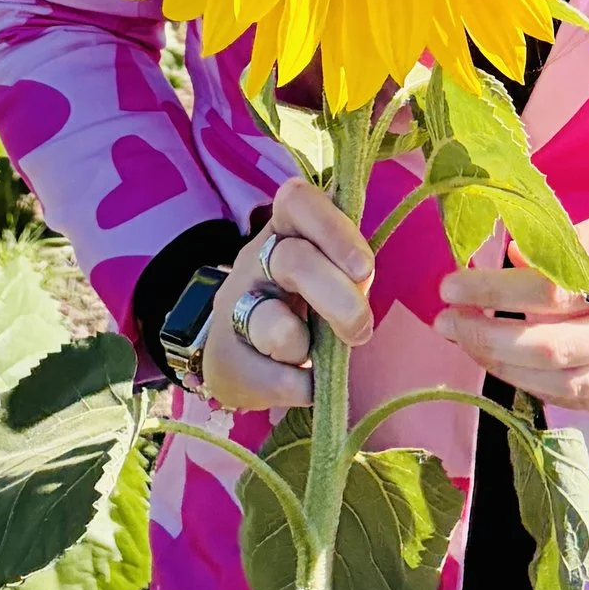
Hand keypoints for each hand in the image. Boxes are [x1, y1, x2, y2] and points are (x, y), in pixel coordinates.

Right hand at [194, 177, 377, 413]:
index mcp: (284, 230)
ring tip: (310, 356)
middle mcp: (254, 260)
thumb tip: (363, 279)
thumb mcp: (329, 273)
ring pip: (273, 324)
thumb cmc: (306, 303)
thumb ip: (348, 271)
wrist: (246, 355)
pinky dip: (300, 387)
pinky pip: (274, 378)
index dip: (332, 230)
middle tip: (360, 330)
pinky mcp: (225, 359)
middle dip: (337, 299)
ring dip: (303, 346)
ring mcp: (235, 308)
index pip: (297, 202)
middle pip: (293, 261)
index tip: (363, 270)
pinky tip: (301, 383)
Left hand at [432, 201, 588, 415]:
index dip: (491, 291)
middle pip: (548, 344)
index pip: (549, 287)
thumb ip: (583, 240)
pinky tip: (523, 374)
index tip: (452, 285)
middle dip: (486, 337)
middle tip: (446, 322)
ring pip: (567, 385)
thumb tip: (518, 258)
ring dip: (510, 371)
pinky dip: (552, 392)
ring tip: (473, 349)